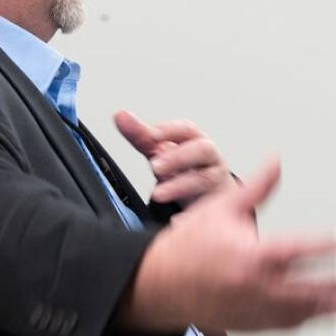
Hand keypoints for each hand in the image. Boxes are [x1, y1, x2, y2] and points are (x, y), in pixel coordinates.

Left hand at [114, 110, 230, 207]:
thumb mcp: (163, 151)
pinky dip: (190, 215)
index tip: (152, 136)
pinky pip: (208, 210)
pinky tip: (176, 221)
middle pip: (202, 150)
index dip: (170, 131)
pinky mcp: (216, 205)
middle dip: (178, 157)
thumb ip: (141, 135)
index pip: (187, 129)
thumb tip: (120, 115)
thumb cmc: (185, 167)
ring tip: (157, 194)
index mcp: (196, 140)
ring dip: (180, 187)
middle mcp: (210, 158)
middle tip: (155, 166)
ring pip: (205, 180)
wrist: (210, 194)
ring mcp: (216, 181)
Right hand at [118, 157, 335, 334]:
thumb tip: (275, 161)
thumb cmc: (189, 246)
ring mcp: (255, 311)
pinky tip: (334, 312)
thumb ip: (256, 187)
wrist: (156, 287)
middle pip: (312, 291)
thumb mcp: (221, 208)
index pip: (297, 251)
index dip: (327, 247)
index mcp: (250, 256)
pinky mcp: (252, 326)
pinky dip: (314, 318)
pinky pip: (291, 325)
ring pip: (307, 314)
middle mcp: (256, 288)